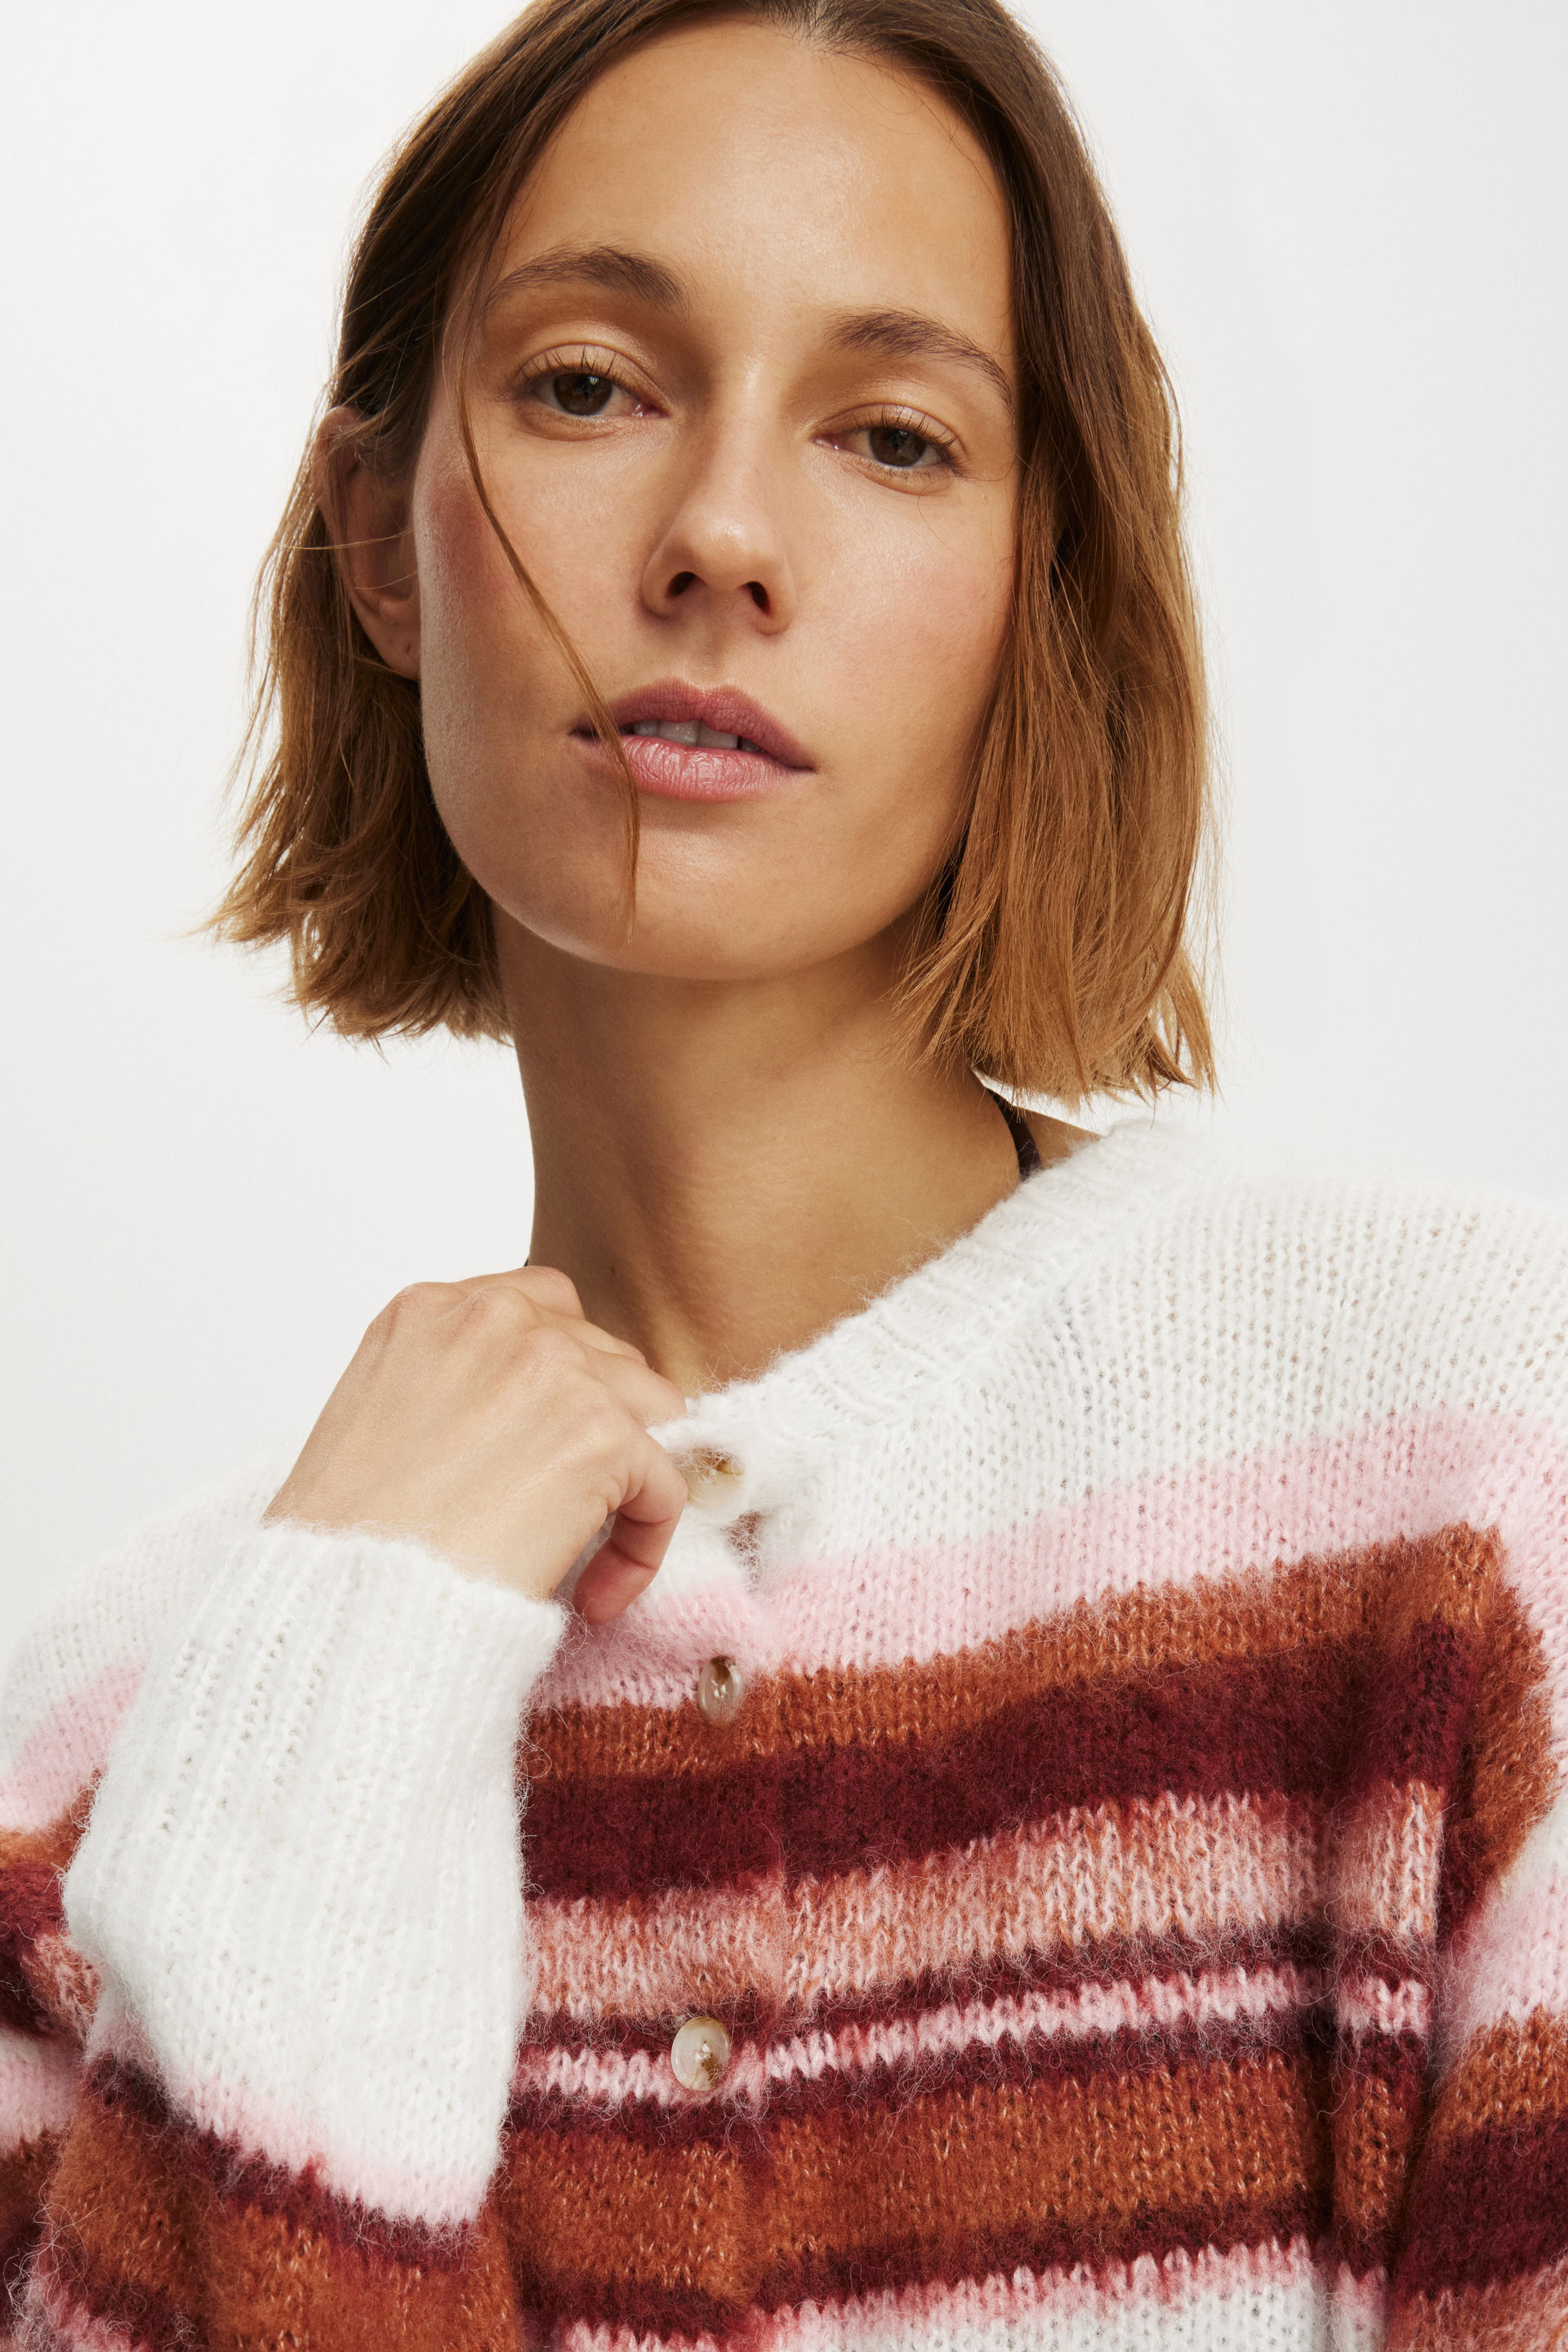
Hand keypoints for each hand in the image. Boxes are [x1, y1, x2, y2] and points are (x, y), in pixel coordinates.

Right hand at [262, 1266, 686, 1622]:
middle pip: (605, 1355)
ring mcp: (556, 1369)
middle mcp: (496, 1320)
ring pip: (652, 1410)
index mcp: (430, 1310)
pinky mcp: (603, 1433)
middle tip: (568, 1505)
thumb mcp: (376, 1421)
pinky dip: (644, 1546)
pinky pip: (666, 1486)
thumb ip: (452, 1387)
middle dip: (599, 1427)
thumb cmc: (346, 1543)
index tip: (545, 1447)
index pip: (542, 1310)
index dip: (560, 1383)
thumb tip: (528, 1418)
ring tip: (585, 1551)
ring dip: (628, 1481)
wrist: (349, 1606)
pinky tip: (595, 1594)